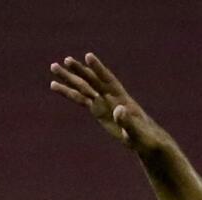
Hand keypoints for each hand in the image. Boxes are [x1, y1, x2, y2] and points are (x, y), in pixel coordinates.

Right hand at [49, 53, 168, 153]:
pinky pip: (80, 99)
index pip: (108, 80)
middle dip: (80, 71)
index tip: (88, 56)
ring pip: (83, 88)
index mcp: (122, 99)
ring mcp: (103, 103)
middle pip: (93, 81)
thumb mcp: (136, 132)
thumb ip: (127, 121)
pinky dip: (68, 92)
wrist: (148, 141)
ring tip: (53, 67)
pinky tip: (54, 86)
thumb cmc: (146, 138)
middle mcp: (111, 97)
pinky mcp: (98, 111)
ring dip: (69, 78)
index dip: (98, 69)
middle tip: (66, 60)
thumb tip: (118, 110)